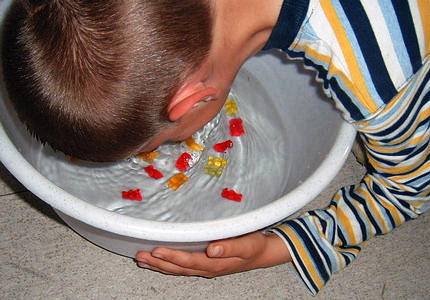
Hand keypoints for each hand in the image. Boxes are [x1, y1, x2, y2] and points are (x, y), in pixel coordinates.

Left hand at [135, 231, 290, 277]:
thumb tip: (212, 249)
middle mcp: (206, 268)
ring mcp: (204, 268)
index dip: (172, 256)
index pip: (189, 260)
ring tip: (141, 260)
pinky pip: (181, 268)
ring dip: (159, 265)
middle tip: (140, 256)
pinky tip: (158, 261)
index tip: (157, 250)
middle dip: (158, 263)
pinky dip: (167, 265)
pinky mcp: (204, 265)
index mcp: (215, 263)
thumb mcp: (247, 244)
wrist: (261, 254)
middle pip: (178, 268)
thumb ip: (230, 247)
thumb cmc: (254, 246)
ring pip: (177, 270)